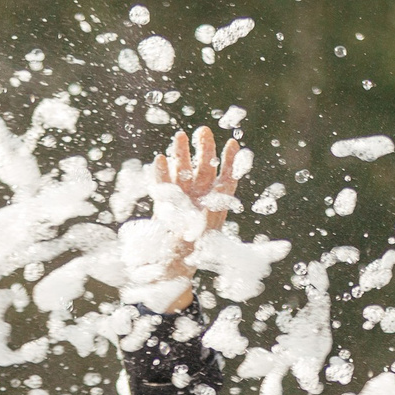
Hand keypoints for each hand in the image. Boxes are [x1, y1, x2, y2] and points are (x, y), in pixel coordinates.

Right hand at [146, 125, 248, 310]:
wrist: (177, 264)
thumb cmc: (200, 254)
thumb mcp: (219, 246)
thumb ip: (220, 230)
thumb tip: (233, 220)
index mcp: (218, 202)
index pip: (227, 177)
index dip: (231, 161)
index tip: (233, 144)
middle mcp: (201, 194)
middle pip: (205, 167)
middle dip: (204, 149)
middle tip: (203, 130)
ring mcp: (182, 195)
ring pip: (183, 169)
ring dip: (181, 153)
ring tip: (180, 136)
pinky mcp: (164, 201)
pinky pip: (163, 184)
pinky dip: (162, 172)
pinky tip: (161, 159)